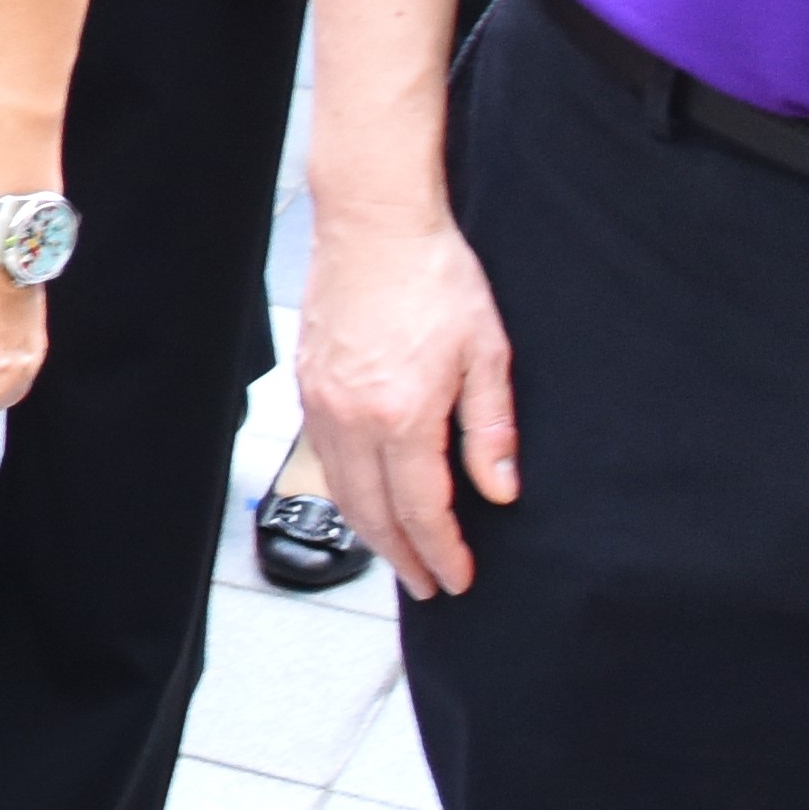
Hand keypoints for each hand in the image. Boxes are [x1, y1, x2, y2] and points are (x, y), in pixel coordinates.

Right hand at [299, 205, 521, 596]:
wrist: (374, 224)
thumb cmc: (433, 276)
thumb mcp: (487, 353)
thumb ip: (491, 429)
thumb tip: (500, 490)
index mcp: (401, 414)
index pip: (421, 509)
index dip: (442, 552)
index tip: (457, 578)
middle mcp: (352, 417)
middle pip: (372, 514)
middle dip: (402, 558)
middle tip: (427, 585)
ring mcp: (322, 402)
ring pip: (341, 491)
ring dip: (370, 531)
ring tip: (398, 552)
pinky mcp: (308, 384)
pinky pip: (324, 457)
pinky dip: (346, 490)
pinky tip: (365, 495)